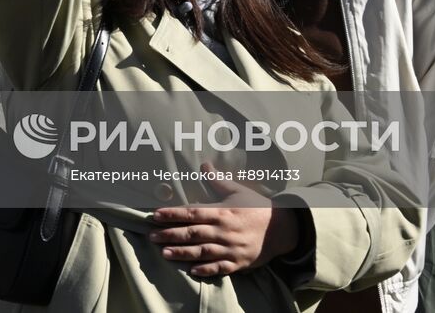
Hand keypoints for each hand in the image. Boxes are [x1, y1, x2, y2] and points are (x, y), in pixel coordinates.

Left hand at [148, 169, 299, 276]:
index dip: (173, 214)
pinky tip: (192, 271)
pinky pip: (220, 267)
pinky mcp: (238, 262)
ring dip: (182, 253)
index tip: (156, 215)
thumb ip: (218, 180)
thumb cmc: (256, 207)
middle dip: (171, 234)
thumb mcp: (238, 191)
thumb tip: (204, 163)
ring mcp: (231, 248)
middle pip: (193, 233)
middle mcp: (224, 231)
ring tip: (164, 253)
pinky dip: (206, 270)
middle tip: (151, 235)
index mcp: (222, 212)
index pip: (193, 212)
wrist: (282, 228)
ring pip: (203, 252)